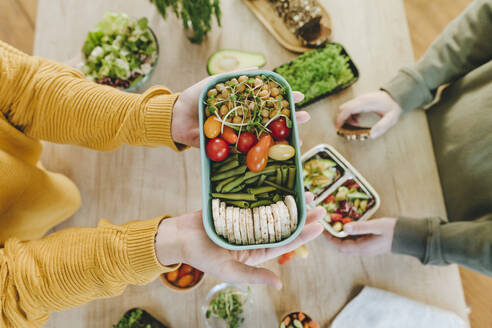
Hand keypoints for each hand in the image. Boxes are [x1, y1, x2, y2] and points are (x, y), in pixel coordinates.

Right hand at [155, 193, 324, 289]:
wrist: (180, 237)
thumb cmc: (203, 257)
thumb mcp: (230, 271)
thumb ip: (254, 276)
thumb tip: (279, 285)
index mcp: (256, 251)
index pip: (285, 242)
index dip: (303, 234)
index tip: (319, 226)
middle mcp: (255, 234)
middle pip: (284, 224)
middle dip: (302, 216)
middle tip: (319, 205)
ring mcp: (247, 218)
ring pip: (274, 209)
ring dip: (290, 202)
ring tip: (306, 193)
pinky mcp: (237, 205)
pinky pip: (256, 198)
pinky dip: (269, 191)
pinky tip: (282, 184)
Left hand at [171, 72, 309, 146]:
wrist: (175, 119)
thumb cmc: (193, 98)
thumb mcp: (214, 83)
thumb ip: (234, 77)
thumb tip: (258, 69)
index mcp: (243, 105)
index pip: (268, 101)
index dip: (284, 99)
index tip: (298, 96)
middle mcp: (244, 120)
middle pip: (272, 120)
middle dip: (290, 119)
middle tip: (306, 117)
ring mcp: (239, 135)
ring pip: (265, 137)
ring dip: (283, 139)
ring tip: (299, 138)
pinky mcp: (230, 149)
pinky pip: (248, 152)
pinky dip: (263, 154)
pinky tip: (277, 155)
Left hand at [323, 218, 396, 255]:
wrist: (408, 236)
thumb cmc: (392, 231)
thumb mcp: (376, 226)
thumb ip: (360, 227)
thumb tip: (344, 227)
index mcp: (362, 248)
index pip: (340, 246)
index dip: (330, 238)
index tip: (324, 228)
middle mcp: (362, 249)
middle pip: (342, 244)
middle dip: (333, 235)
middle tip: (328, 223)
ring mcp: (366, 246)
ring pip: (348, 241)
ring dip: (341, 233)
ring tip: (335, 220)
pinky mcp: (369, 242)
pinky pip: (355, 238)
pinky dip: (349, 231)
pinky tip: (348, 222)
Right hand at [336, 91, 402, 138]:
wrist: (396, 95)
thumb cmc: (393, 106)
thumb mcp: (391, 119)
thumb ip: (381, 127)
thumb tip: (371, 135)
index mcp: (366, 103)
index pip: (348, 109)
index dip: (341, 118)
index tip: (339, 126)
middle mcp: (361, 99)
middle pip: (344, 107)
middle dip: (342, 118)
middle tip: (347, 128)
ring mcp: (360, 98)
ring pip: (346, 107)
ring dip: (347, 117)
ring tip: (355, 124)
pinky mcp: (361, 100)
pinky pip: (350, 106)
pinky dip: (350, 114)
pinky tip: (357, 119)